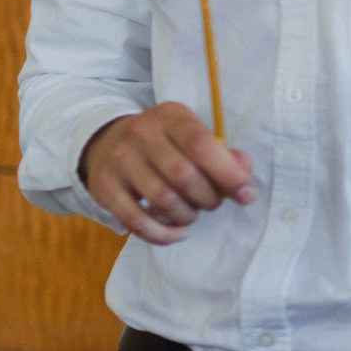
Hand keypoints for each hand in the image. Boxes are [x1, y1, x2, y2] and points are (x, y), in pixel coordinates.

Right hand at [78, 103, 254, 245]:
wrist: (108, 142)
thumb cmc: (167, 145)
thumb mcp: (195, 137)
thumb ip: (225, 156)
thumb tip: (244, 181)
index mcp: (171, 116)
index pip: (201, 145)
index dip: (228, 174)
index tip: (246, 195)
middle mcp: (141, 133)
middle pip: (183, 175)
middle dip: (209, 198)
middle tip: (213, 202)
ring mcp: (119, 159)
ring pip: (163, 200)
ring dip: (187, 215)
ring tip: (192, 213)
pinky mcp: (104, 186)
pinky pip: (136, 220)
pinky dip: (162, 234)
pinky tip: (177, 232)